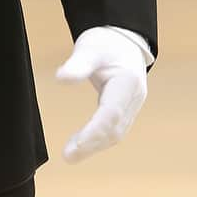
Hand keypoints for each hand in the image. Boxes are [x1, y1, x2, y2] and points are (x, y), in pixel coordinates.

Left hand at [56, 26, 148, 163]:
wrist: (123, 40)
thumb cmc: (106, 42)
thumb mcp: (90, 48)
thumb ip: (78, 64)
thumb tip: (61, 78)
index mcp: (128, 82)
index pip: (111, 113)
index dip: (94, 132)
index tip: (74, 146)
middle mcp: (134, 97)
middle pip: (115, 129)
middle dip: (92, 144)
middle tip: (67, 156)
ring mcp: (133, 104)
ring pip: (116, 133)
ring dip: (95, 145)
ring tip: (70, 153)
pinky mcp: (127, 109)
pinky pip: (114, 129)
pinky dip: (99, 139)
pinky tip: (81, 144)